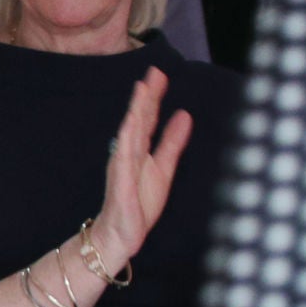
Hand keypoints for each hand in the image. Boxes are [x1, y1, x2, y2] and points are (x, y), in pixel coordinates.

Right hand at [92, 66, 194, 273]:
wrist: (121, 234)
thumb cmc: (139, 203)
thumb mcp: (164, 168)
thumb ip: (172, 142)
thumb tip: (185, 115)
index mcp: (140, 150)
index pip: (148, 118)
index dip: (154, 97)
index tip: (160, 74)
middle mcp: (129, 152)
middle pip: (138, 120)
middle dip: (146, 96)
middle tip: (154, 73)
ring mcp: (123, 164)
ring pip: (130, 132)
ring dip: (136, 111)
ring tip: (143, 91)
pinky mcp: (120, 179)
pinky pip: (123, 155)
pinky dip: (127, 138)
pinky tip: (131, 123)